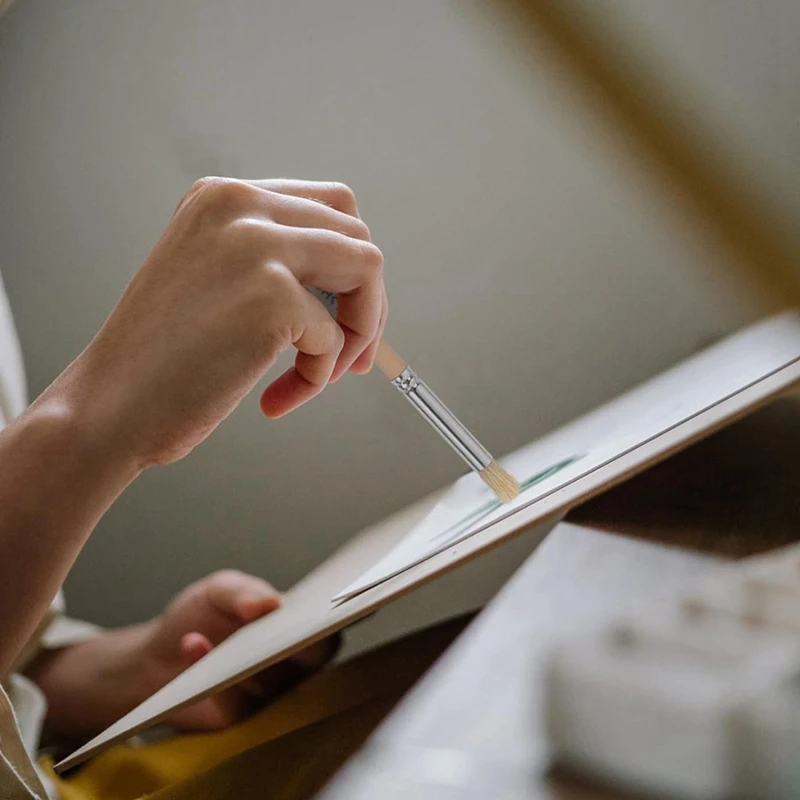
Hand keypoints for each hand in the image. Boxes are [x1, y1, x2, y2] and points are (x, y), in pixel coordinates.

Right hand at [52, 178, 386, 469]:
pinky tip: (274, 398)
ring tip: (321, 374)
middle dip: (364, 303)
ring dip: (358, 332)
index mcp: (222, 198)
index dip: (351, 267)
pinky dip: (317, 375)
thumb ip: (270, 256)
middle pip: (356, 235)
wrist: (108, 407)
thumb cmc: (162, 358)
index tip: (343, 317)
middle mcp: (239, 206)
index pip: (331, 206)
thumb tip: (353, 275)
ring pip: (367, 268)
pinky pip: (334, 336)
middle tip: (345, 357)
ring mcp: (256, 246)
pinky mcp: (270, 296)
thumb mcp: (214, 274)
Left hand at [144, 569, 338, 730]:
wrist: (153, 656)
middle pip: (311, 661)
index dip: (336, 624)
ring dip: (241, 661)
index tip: (324, 614)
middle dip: (295, 644)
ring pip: (271, 683)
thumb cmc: (200, 616)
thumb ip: (244, 591)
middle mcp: (289, 665)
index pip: (327, 631)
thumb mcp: (218, 590)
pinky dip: (213, 678)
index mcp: (295, 627)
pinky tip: (191, 644)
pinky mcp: (239, 718)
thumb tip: (270, 602)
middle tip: (272, 630)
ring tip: (202, 636)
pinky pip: (236, 703)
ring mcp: (267, 695)